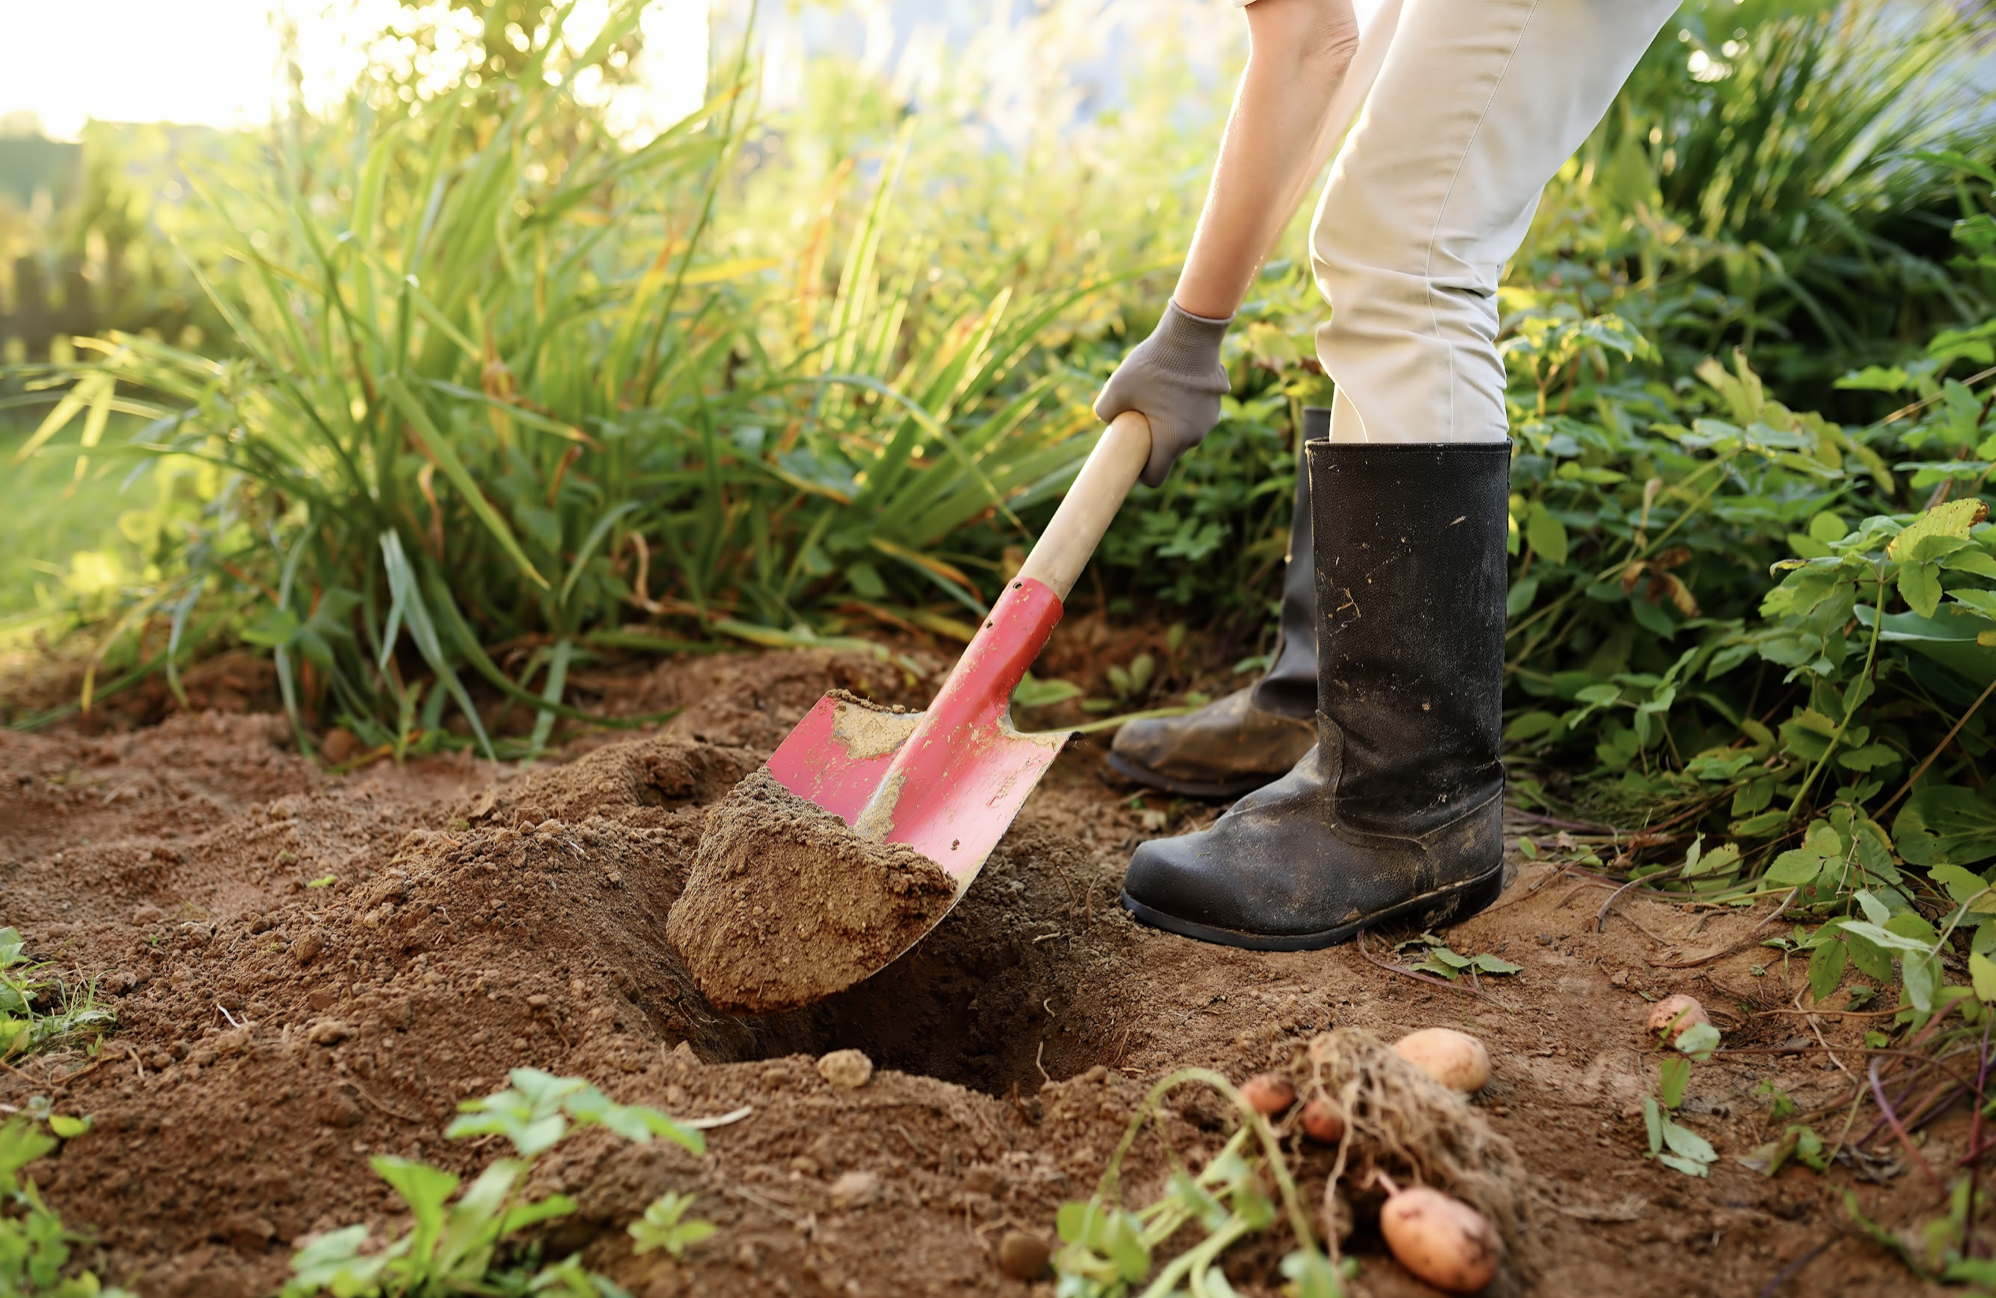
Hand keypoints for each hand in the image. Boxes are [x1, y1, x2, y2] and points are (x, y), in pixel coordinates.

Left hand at [1092, 302, 1231, 486]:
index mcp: (1171, 441)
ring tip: (1156, 397)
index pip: (1155, 478)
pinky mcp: (1216, 403)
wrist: (1190, 336)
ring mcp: (1209, 421)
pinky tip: (1175, 385)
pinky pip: (1195, 415)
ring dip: (1171, 424)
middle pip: (1169, 453)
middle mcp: (1194, 437)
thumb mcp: (1116, 389)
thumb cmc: (1152, 366)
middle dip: (1154, 443)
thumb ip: (1105, 413)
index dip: (1141, 473)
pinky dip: (1184, 408)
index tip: (1132, 459)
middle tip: (1140, 419)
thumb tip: (1107, 421)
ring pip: (1184, 433)